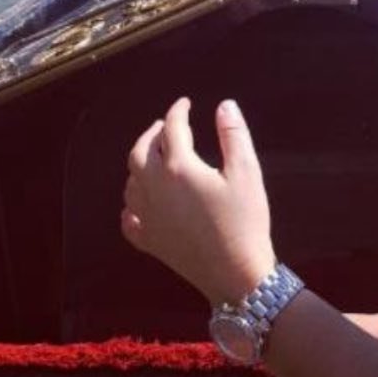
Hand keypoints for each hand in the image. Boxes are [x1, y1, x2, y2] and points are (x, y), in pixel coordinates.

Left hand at [123, 97, 276, 306]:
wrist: (235, 273)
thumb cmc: (245, 220)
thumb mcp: (247, 172)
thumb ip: (234, 135)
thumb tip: (224, 105)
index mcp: (180, 168)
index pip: (173, 129)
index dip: (178, 111)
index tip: (185, 103)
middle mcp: (155, 188)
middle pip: (141, 152)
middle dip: (152, 134)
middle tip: (165, 125)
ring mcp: (148, 217)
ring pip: (131, 182)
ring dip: (140, 164)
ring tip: (154, 158)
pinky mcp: (149, 241)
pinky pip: (129, 218)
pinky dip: (133, 203)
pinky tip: (140, 202)